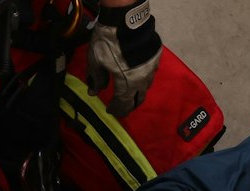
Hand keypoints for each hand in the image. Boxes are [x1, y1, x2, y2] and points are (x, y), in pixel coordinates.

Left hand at [89, 1, 161, 115]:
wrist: (125, 20)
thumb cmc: (108, 42)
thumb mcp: (96, 61)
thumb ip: (96, 79)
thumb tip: (94, 92)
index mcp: (127, 84)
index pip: (123, 103)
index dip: (116, 109)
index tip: (110, 111)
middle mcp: (142, 80)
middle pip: (138, 99)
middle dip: (130, 105)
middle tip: (122, 107)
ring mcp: (151, 68)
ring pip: (146, 87)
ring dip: (138, 93)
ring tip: (130, 92)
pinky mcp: (155, 57)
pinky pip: (150, 73)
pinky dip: (143, 78)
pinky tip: (138, 75)